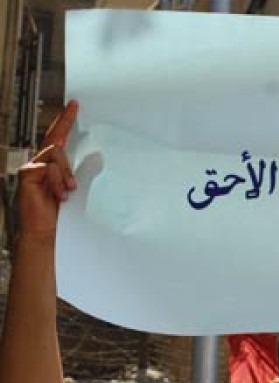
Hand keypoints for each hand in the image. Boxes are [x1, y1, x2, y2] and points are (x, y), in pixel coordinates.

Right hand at [17, 100, 77, 236]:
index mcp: (52, 163)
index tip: (74, 104)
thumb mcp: (73, 188)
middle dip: (65, 131)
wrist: (45, 229)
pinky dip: (57, 182)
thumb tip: (97, 158)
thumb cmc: (59, 211)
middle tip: (74, 130)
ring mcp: (32, 167)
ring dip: (66, 174)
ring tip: (68, 191)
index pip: (58, 136)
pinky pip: (47, 169)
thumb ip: (79, 172)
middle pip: (55, 141)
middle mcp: (40, 161)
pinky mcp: (27, 175)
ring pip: (54, 154)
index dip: (65, 119)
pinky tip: (60, 196)